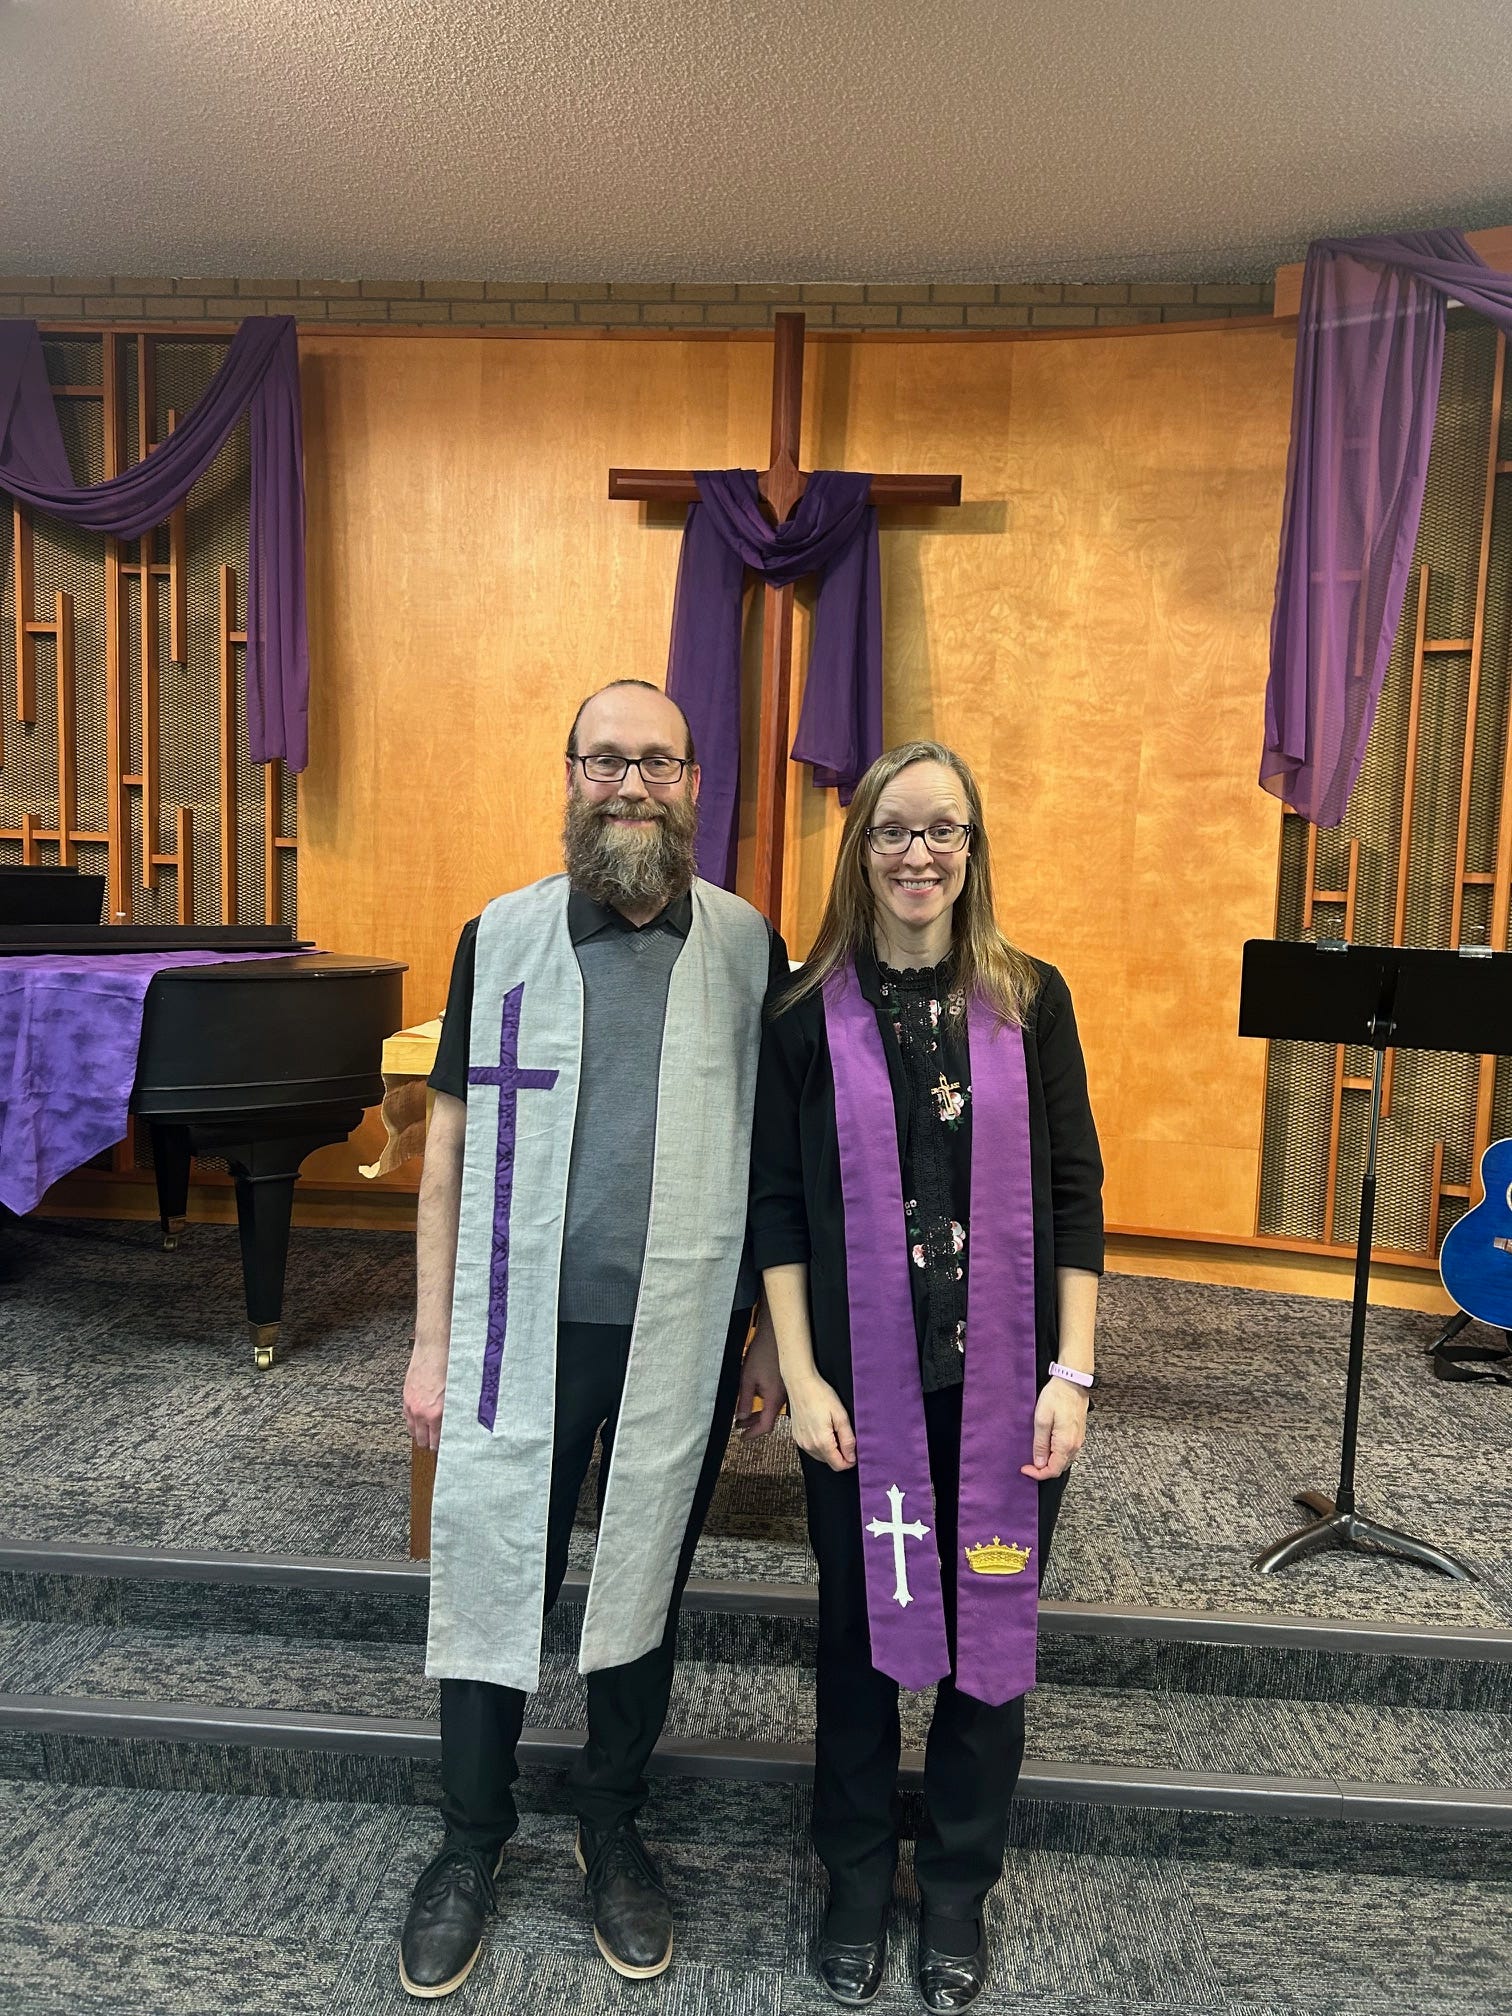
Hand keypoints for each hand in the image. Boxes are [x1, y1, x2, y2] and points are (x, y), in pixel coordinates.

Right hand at [404, 1338, 447, 1451]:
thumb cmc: (450, 1365)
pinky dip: (413, 1423)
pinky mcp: (406, 1396)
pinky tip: (419, 1423)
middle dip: (431, 1444)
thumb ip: (456, 1410)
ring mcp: (412, 1404)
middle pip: (423, 1439)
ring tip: (428, 1437)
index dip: (442, 1447)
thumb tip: (460, 1423)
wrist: (434, 1346)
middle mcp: (422, 1411)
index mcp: (437, 1412)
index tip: (448, 1450)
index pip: (437, 1441)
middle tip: (438, 1445)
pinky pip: (407, 1418)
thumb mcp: (458, 1392)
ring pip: (413, 1430)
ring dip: (420, 1434)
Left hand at [736, 1317, 786, 1439]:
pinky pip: (773, 1400)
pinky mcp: (783, 1384)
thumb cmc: (763, 1354)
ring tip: (742, 1416)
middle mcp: (782, 1398)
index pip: (765, 1425)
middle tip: (739, 1427)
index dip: (753, 1434)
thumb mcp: (748, 1379)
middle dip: (752, 1425)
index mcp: (774, 1399)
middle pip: (768, 1419)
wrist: (776, 1337)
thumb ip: (745, 1400)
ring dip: (757, 1414)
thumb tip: (742, 1417)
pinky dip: (762, 1405)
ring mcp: (784, 1391)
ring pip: (770, 1410)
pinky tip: (752, 1400)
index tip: (742, 1438)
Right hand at [787, 1372, 856, 1470]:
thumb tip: (852, 1457)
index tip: (854, 1450)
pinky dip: (820, 1443)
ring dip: (830, 1449)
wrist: (800, 1383)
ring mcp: (801, 1442)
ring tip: (833, 1429)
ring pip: (820, 1456)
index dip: (849, 1461)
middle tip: (843, 1433)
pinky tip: (823, 1428)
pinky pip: (812, 1448)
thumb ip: (847, 1439)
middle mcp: (809, 1446)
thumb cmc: (821, 1395)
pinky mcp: (797, 1437)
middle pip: (829, 1462)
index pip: (838, 1465)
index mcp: (821, 1442)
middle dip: (840, 1454)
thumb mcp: (841, 1416)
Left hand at [1020, 1376, 1087, 1480]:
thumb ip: (1040, 1443)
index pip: (1052, 1471)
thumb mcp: (1042, 1420)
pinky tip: (1047, 1446)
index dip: (1037, 1473)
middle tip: (1028, 1462)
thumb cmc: (1057, 1397)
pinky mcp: (1078, 1434)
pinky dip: (1057, 1454)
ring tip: (1036, 1453)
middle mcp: (1075, 1446)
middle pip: (1059, 1468)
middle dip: (1043, 1469)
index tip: (1025, 1468)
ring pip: (1064, 1461)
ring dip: (1050, 1462)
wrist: (1073, 1382)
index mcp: (1065, 1445)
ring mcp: (1078, 1440)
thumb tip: (1038, 1462)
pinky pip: (1068, 1452)